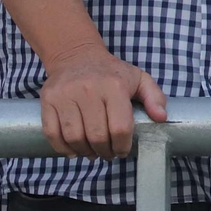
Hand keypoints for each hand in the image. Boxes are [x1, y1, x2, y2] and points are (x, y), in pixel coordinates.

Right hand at [40, 44, 166, 159]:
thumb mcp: (139, 78)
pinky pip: (52, 133)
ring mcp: (65, 95)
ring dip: (84, 152)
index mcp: (114, 86)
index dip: (122, 146)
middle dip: (104, 152)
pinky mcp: (48, 100)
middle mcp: (89, 90)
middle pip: (97, 136)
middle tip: (108, 154)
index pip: (120, 127)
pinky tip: (74, 150)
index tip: (122, 150)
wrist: (76, 56)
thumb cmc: (111, 72)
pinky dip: (63, 148)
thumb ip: (155, 97)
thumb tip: (161, 118)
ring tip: (92, 153)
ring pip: (74, 137)